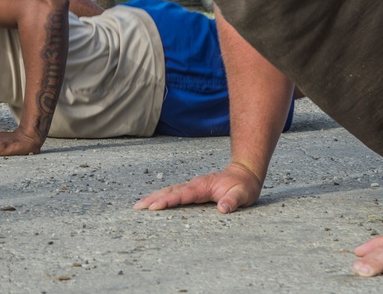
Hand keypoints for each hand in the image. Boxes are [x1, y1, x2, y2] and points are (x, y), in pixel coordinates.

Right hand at [133, 163, 262, 213]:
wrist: (245, 173)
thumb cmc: (244, 186)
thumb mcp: (243, 194)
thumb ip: (233, 200)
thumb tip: (222, 209)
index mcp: (203, 186)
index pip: (182, 195)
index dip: (167, 201)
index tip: (154, 207)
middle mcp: (194, 185)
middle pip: (170, 191)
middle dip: (153, 198)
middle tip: (137, 207)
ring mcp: (192, 186)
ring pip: (169, 190)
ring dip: (154, 197)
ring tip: (139, 205)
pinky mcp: (192, 190)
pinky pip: (174, 192)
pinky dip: (161, 196)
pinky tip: (154, 201)